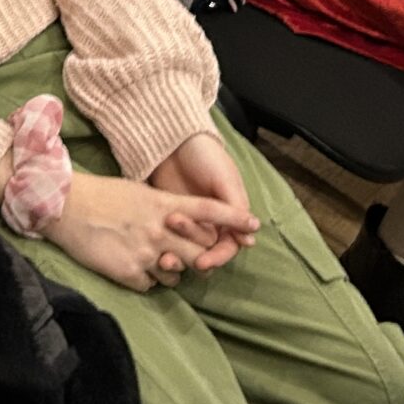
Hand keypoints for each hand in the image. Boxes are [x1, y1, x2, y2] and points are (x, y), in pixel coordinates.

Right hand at [42, 170, 251, 291]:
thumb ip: (164, 208)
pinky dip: (147, 279)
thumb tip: (181, 221)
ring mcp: (146, 253)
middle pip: (200, 253)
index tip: (253, 225)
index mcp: (163, 204)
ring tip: (152, 259)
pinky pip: (151, 286)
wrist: (65, 207)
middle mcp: (160, 229)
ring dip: (171, 271)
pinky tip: (131, 266)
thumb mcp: (139, 192)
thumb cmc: (102, 194)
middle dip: (199, 258)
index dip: (234, 219)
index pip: (209, 211)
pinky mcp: (129, 273)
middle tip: (190, 256)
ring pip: (178, 275)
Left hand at [146, 132, 258, 270]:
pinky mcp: (168, 219)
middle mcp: (211, 223)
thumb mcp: (224, 180)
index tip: (203, 262)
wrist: (175, 141)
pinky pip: (169, 239)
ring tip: (163, 257)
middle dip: (193, 258)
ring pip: (187, 249)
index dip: (217, 257)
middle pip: (206, 252)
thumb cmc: (206, 156)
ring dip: (177, 255)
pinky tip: (154, 252)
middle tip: (175, 258)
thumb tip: (249, 240)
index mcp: (229, 216)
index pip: (228, 247)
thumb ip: (235, 209)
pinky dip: (164, 246)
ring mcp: (189, 222)